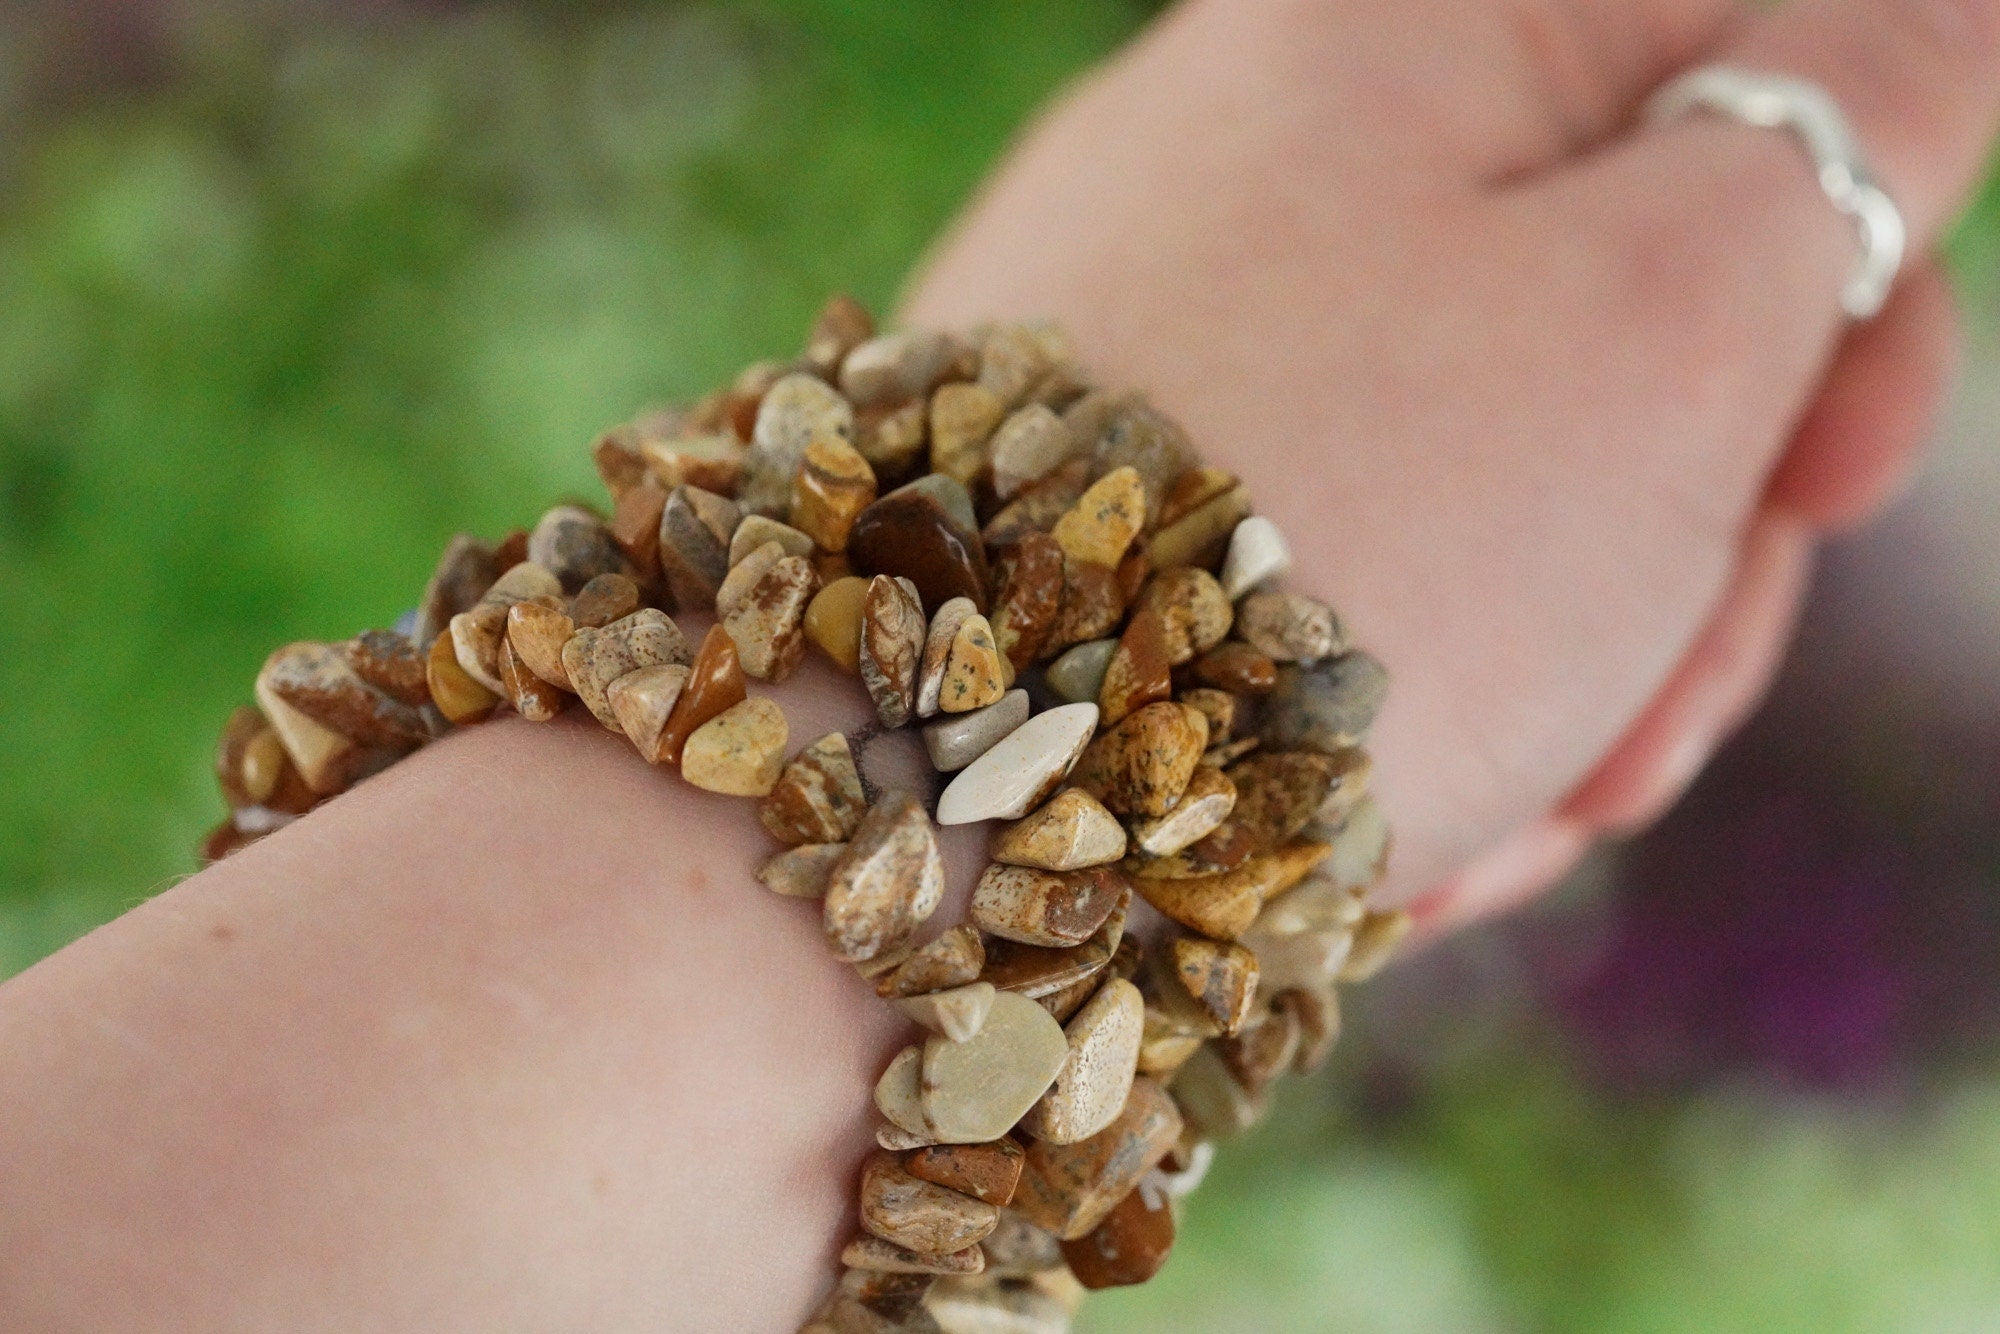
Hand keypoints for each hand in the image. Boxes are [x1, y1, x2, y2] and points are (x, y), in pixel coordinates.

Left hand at [908, 0, 1992, 931]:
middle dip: (1694, 540)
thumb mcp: (1659, 315)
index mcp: (1403, 33)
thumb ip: (1829, 139)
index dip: (1850, 275)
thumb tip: (1901, 47)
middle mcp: (1263, 160)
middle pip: (1617, 312)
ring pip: (1501, 480)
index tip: (1844, 469)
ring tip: (1508, 806)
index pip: (1734, 61)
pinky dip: (1416, 709)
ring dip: (1565, 666)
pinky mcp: (1128, 522)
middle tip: (1659, 710)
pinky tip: (1394, 841)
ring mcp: (1184, 348)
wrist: (950, 811)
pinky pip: (1357, 580)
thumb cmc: (1341, 546)